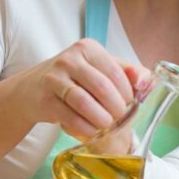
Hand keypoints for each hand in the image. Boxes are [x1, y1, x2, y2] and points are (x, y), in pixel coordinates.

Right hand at [19, 38, 149, 141]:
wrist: (33, 88)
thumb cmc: (76, 77)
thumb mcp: (101, 68)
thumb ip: (128, 72)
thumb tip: (145, 81)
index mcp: (88, 48)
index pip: (116, 72)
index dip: (127, 92)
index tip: (128, 103)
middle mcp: (69, 59)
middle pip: (101, 87)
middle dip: (116, 107)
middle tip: (119, 117)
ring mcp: (53, 78)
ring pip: (84, 102)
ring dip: (101, 118)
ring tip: (107, 124)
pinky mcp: (44, 99)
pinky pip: (69, 117)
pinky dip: (85, 127)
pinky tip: (91, 130)